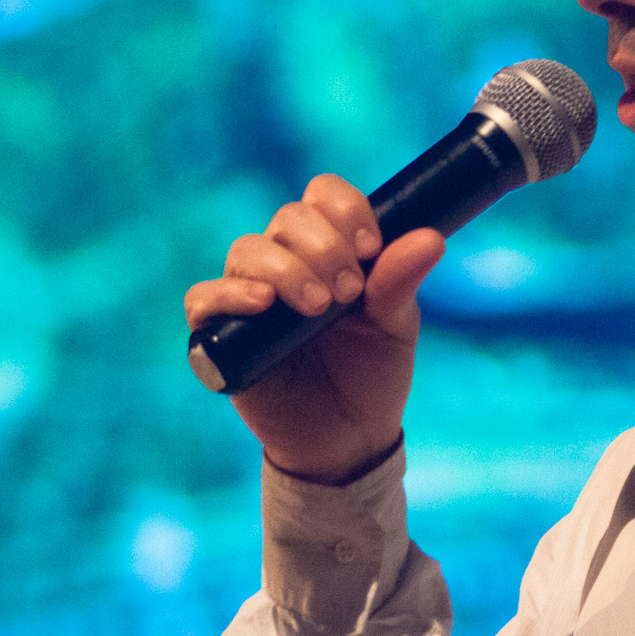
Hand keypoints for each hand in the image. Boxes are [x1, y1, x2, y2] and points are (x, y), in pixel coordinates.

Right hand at [184, 174, 445, 482]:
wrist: (348, 439)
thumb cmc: (371, 374)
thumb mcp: (395, 325)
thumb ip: (401, 280)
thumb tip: (431, 238)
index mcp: (330, 248)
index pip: (323, 196)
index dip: (346, 210)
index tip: (370, 247)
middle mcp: (285, 262)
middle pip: (288, 218)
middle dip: (324, 247)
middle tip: (350, 291)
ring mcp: (249, 295)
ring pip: (247, 250)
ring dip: (286, 269)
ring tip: (318, 306)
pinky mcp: (222, 334)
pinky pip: (203, 298)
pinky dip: (228, 294)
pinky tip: (262, 304)